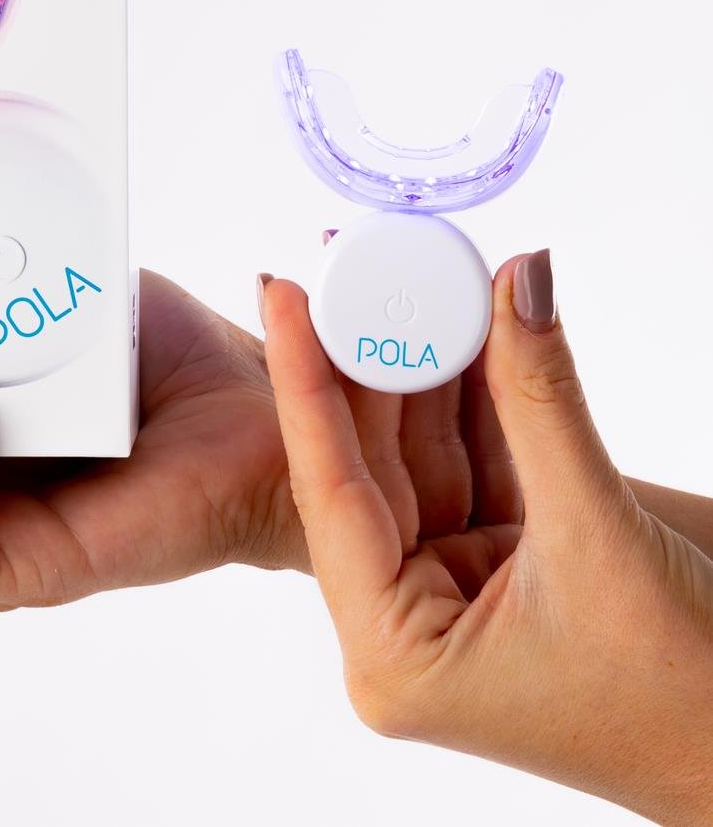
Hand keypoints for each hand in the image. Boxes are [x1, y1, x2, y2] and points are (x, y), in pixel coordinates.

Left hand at [260, 251, 712, 825]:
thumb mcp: (597, 532)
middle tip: (351, 261)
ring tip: (411, 275)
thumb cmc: (689, 694)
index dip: (305, 378)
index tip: (284, 291)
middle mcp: (400, 622)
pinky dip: (474, 396)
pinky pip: (472, 462)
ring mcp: (445, 591)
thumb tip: (520, 277)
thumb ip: (542, 397)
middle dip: (368, 359)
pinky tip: (468, 325)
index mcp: (391, 650)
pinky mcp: (491, 565)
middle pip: (368, 463)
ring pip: (421, 454)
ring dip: (425, 368)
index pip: (329, 487)